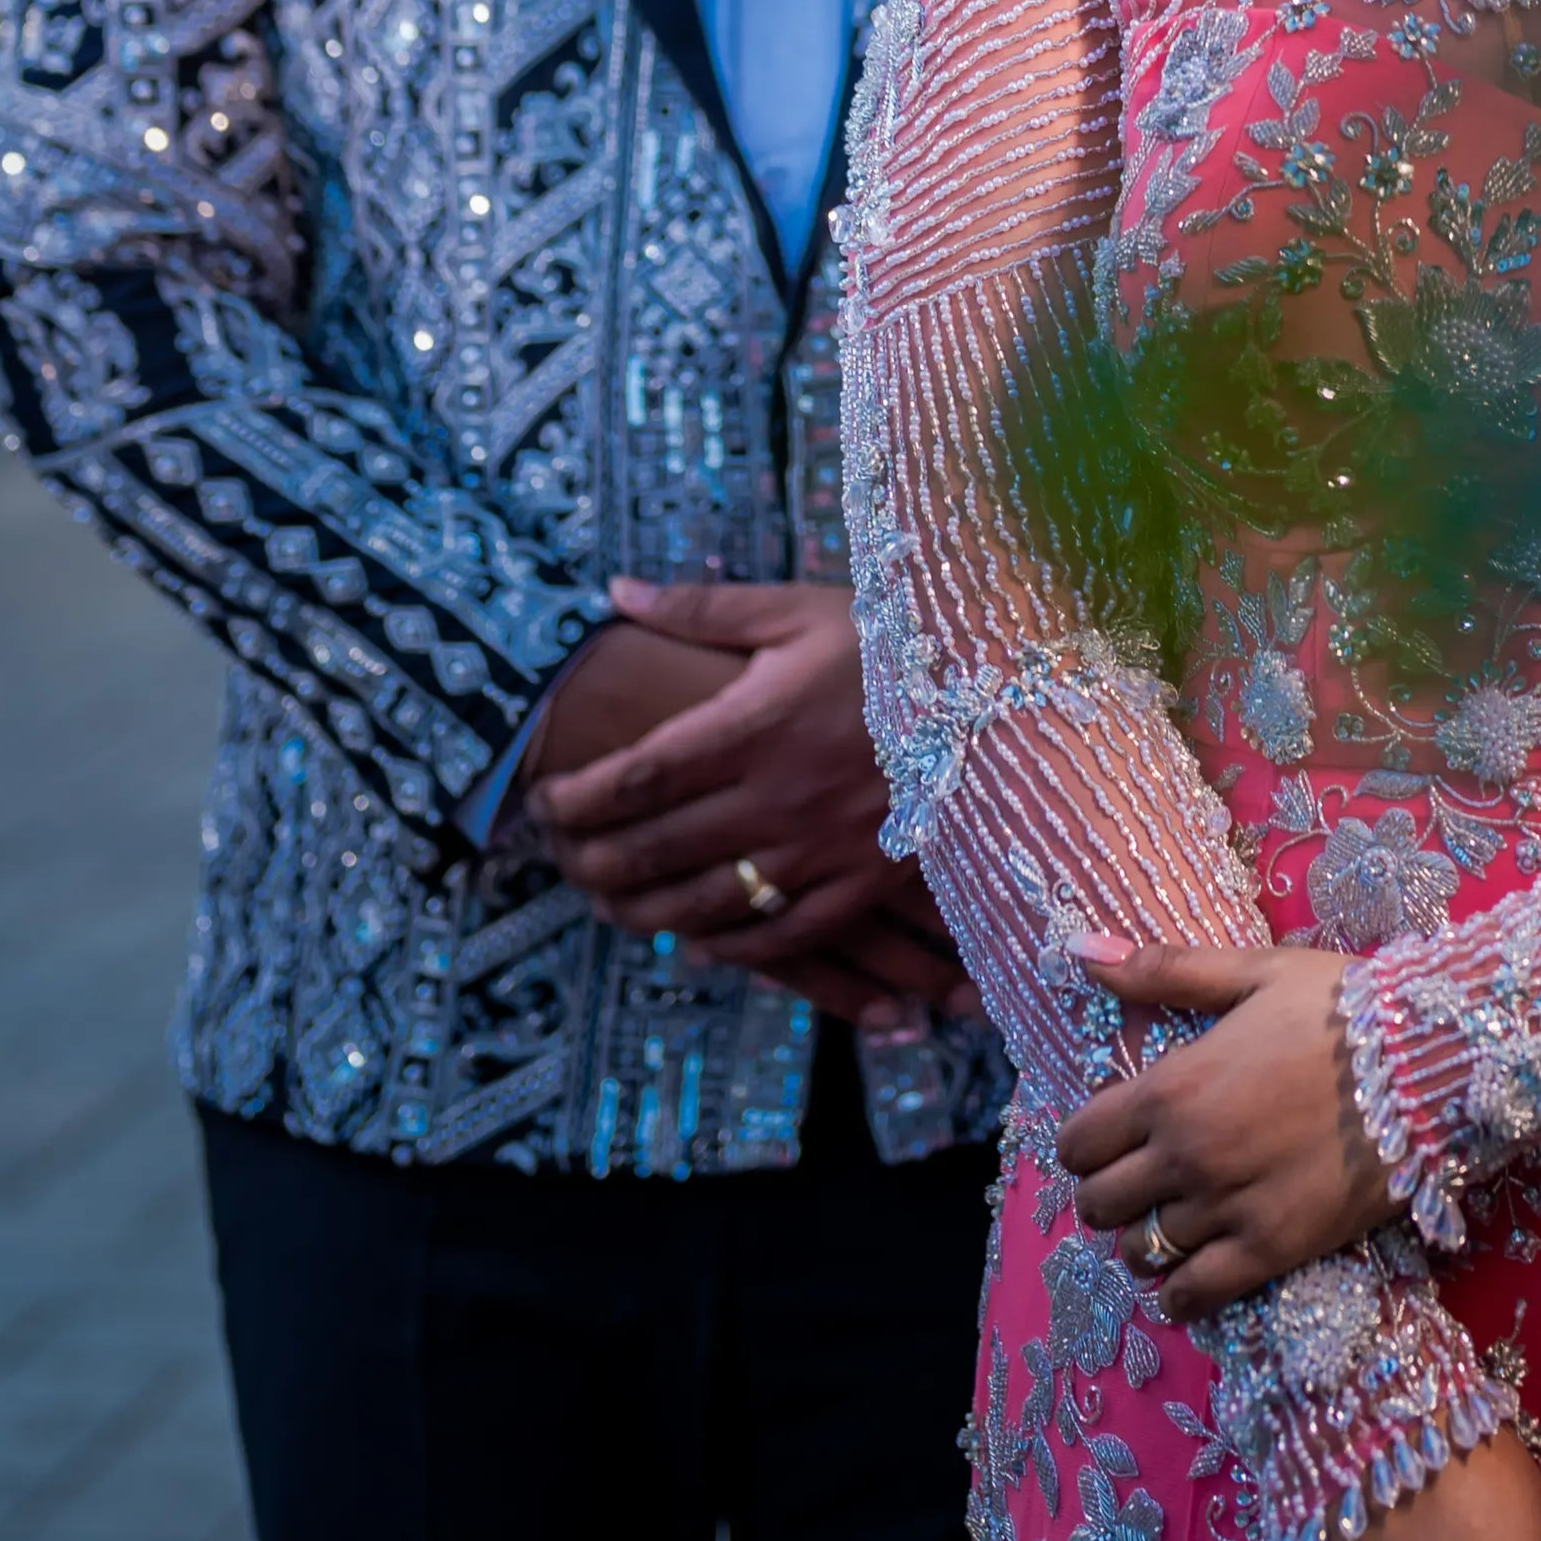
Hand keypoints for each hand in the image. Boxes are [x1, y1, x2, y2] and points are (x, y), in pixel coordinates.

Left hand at [531, 577, 984, 1037]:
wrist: (996, 693)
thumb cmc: (888, 644)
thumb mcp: (795, 611)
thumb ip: (702, 609)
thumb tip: (613, 592)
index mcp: (754, 723)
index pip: (636, 777)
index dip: (577, 796)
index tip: (544, 798)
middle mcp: (778, 795)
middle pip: (655, 848)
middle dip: (591, 858)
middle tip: (558, 857)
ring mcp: (820, 848)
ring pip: (704, 902)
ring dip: (641, 911)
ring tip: (606, 902)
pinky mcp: (861, 885)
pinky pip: (778, 936)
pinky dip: (726, 947)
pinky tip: (694, 942)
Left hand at [1055, 940, 1394, 1314]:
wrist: (1432, 1061)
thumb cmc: (1342, 1008)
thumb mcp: (1254, 973)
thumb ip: (1165, 970)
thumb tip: (1081, 951)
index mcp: (1172, 1087)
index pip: (1079, 1143)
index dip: (1086, 1144)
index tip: (1112, 1138)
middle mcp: (1187, 1156)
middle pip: (1098, 1206)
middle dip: (1108, 1193)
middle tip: (1141, 1180)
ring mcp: (1227, 1209)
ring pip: (1140, 1252)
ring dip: (1145, 1240)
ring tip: (1174, 1220)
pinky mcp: (1272, 1251)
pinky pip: (1193, 1296)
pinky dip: (1180, 1293)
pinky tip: (1194, 1273)